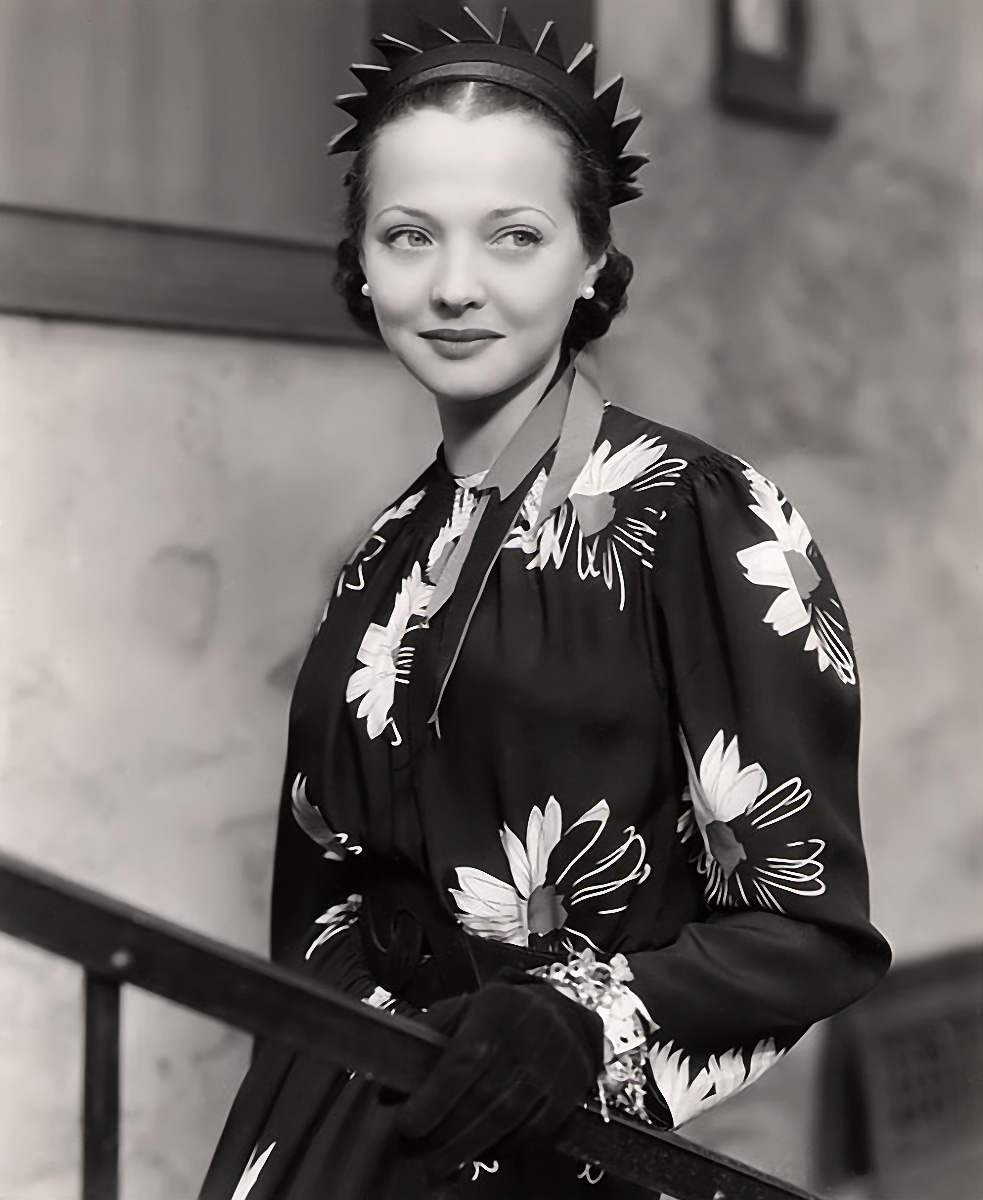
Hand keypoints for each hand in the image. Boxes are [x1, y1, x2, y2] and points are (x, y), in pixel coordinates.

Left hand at [395, 969, 603, 1179]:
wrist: (561, 1014)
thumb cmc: (500, 1015)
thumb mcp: (461, 1009)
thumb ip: (424, 1042)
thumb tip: (387, 1091)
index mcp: (496, 1010)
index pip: (465, 1058)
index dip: (436, 1096)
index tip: (407, 1124)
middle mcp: (529, 1037)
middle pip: (484, 1096)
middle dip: (444, 1132)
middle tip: (413, 1152)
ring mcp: (553, 1067)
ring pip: (507, 1119)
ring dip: (467, 1149)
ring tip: (437, 1168)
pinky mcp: (569, 1094)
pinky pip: (532, 1132)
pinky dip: (501, 1148)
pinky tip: (478, 1154)